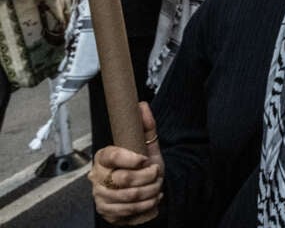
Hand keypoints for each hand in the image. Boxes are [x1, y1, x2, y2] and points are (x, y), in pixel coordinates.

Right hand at [89, 102, 163, 224]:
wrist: (145, 193)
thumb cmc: (144, 168)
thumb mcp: (148, 147)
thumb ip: (146, 127)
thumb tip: (141, 105)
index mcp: (104, 157)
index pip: (111, 156)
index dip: (130, 159)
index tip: (145, 160)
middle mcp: (97, 176)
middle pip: (123, 179)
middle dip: (147, 178)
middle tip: (156, 174)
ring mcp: (99, 194)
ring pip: (128, 196)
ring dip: (150, 192)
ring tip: (156, 187)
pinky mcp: (104, 210)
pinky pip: (127, 210)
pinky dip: (146, 205)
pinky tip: (151, 199)